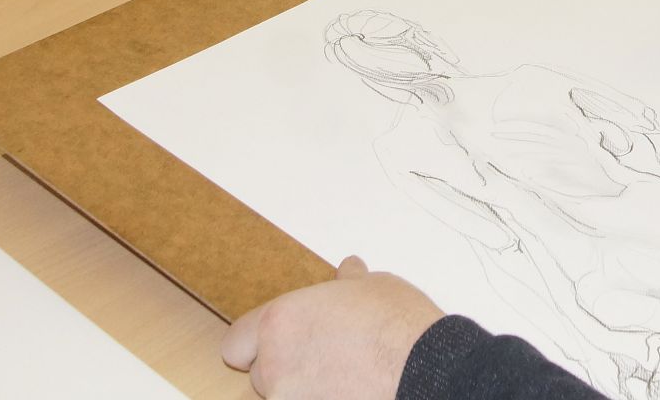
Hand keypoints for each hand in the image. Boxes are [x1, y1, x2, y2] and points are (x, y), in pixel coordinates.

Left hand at [222, 256, 442, 399]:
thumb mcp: (372, 287)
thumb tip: (348, 272)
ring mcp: (291, 399)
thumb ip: (347, 284)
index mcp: (280, 322)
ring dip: (301, 387)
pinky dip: (322, 398)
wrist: (424, 369)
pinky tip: (351, 388)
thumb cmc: (398, 325)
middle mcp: (275, 364)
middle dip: (283, 365)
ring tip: (341, 374)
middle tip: (320, 355)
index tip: (278, 340)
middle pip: (259, 372)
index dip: (256, 341)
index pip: (236, 342)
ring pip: (282, 395)